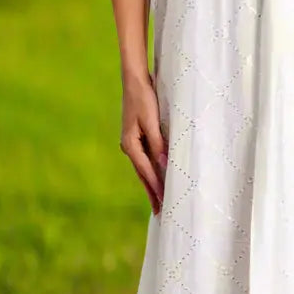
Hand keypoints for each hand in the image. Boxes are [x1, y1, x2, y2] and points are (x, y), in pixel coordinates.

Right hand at [120, 71, 167, 215]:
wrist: (134, 81)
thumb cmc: (144, 98)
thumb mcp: (152, 120)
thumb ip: (158, 143)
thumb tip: (164, 164)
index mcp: (131, 144)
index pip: (147, 171)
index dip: (156, 187)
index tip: (163, 202)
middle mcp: (129, 146)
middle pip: (143, 174)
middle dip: (152, 193)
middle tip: (160, 212)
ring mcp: (131, 142)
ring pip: (143, 168)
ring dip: (151, 184)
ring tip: (158, 201)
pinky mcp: (136, 137)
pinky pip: (144, 160)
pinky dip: (150, 171)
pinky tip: (155, 178)